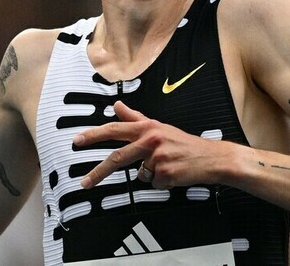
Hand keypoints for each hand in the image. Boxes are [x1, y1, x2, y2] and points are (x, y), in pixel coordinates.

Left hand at [73, 101, 227, 189]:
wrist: (211, 157)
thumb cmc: (184, 143)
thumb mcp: (159, 126)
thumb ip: (135, 117)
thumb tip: (117, 105)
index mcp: (148, 127)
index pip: (115, 129)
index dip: (94, 135)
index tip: (78, 141)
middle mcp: (151, 140)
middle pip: (117, 158)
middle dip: (98, 173)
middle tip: (84, 182)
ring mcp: (157, 157)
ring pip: (140, 174)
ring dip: (151, 175)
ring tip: (167, 166)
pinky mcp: (165, 174)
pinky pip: (154, 184)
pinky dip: (162, 182)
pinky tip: (174, 173)